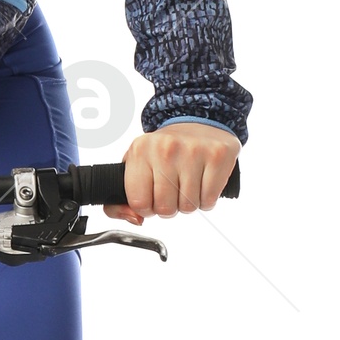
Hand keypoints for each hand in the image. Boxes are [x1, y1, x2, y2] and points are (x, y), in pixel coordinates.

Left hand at [103, 123, 238, 222]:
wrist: (197, 121)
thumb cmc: (165, 150)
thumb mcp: (136, 165)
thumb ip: (121, 198)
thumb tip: (135, 218)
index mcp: (140, 150)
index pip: (138, 202)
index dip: (146, 208)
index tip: (152, 198)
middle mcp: (166, 149)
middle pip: (165, 208)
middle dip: (168, 207)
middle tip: (172, 192)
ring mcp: (193, 150)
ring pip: (188, 207)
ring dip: (188, 203)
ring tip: (187, 185)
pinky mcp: (218, 155)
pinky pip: (209, 200)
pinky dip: (206, 200)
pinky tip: (202, 183)